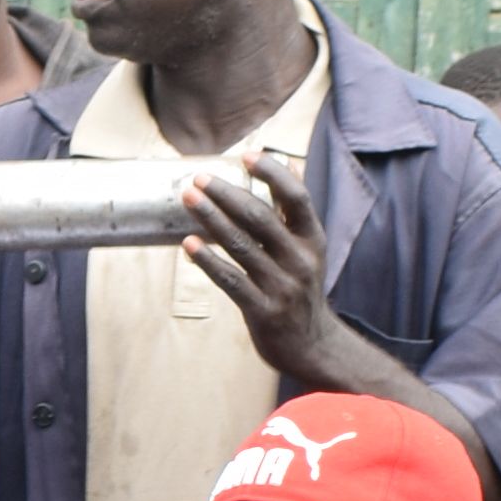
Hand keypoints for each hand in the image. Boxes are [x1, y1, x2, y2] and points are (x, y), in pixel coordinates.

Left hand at [175, 156, 346, 378]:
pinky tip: (189, 244)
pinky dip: (208, 260)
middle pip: (260, 218)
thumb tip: (287, 163)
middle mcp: (300, 260)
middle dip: (227, 194)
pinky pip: (231, 280)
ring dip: (211, 219)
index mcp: (313, 239)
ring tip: (188, 199)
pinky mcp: (263, 311)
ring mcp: (282, 287)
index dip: (273, 173)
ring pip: (241, 245)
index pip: (296, 197)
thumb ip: (293, 211)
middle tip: (199, 177)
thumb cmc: (301, 287)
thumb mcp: (309, 249)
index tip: (246, 155)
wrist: (312, 346)